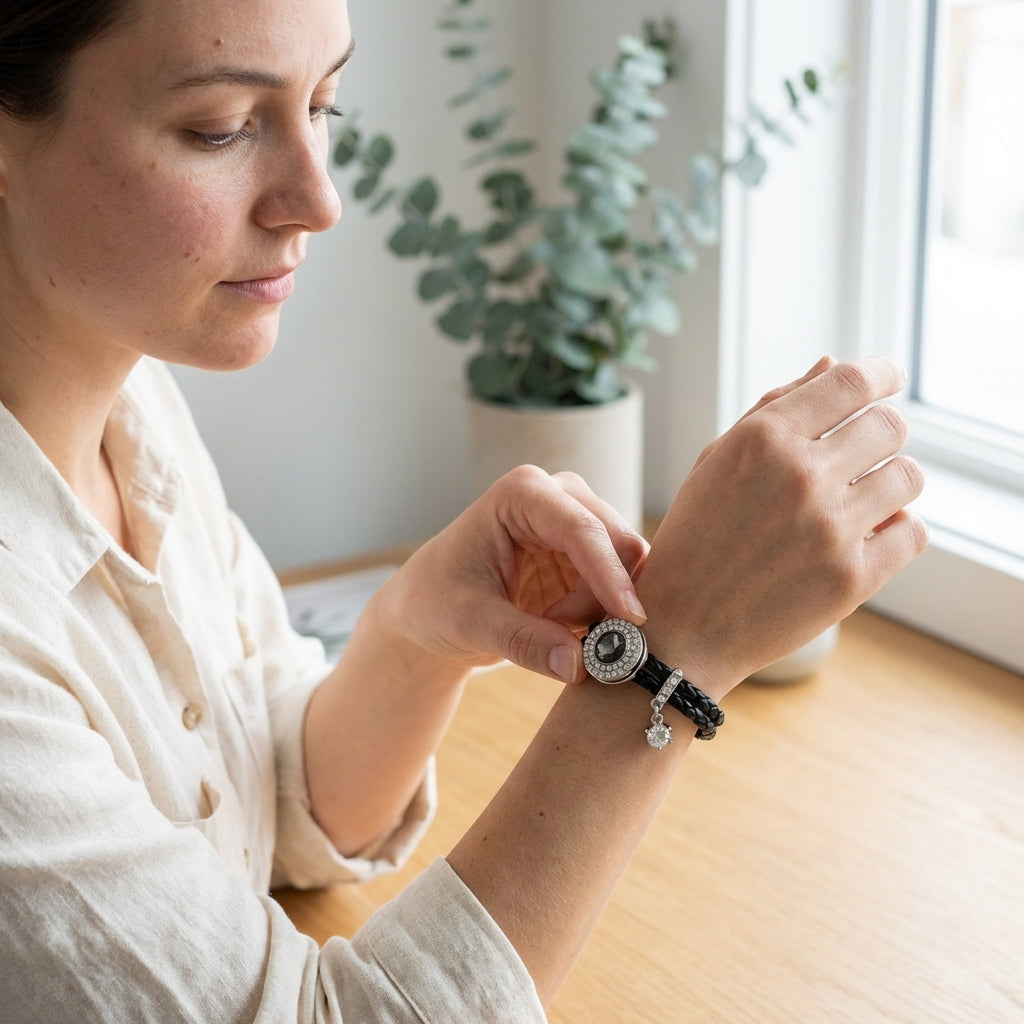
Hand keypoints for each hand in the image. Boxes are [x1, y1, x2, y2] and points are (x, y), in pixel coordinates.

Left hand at [381, 466, 649, 682]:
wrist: (429, 610)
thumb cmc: (437, 602)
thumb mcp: (469, 623)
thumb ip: (523, 640)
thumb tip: (578, 664)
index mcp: (521, 494)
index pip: (581, 529)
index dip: (609, 574)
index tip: (631, 619)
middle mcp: (558, 497)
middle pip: (617, 543)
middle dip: (606, 598)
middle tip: (575, 640)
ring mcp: (577, 523)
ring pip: (626, 568)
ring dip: (603, 610)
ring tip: (553, 632)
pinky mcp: (588, 555)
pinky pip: (620, 586)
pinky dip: (605, 614)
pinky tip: (566, 630)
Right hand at [637, 356, 927, 697]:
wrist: (682, 630)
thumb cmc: (695, 541)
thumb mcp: (716, 464)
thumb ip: (773, 409)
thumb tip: (830, 364)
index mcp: (761, 439)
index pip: (852, 382)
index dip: (881, 374)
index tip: (889, 379)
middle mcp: (799, 476)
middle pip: (889, 425)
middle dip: (882, 432)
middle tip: (863, 452)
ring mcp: (830, 529)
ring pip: (907, 477)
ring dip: (890, 482)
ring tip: (861, 500)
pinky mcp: (853, 578)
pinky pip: (912, 532)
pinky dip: (896, 531)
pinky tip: (865, 537)